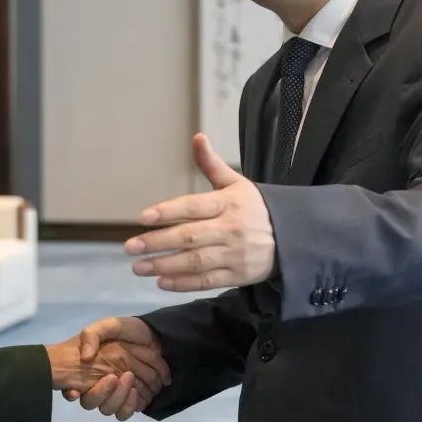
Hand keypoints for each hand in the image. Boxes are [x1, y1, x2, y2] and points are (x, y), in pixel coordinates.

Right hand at [62, 317, 167, 420]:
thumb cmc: (129, 331)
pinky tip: (136, 393)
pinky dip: (130, 405)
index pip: (80, 388)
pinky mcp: (131, 399)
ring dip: (120, 400)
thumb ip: (92, 335)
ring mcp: (116, 393)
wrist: (155, 335)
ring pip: (109, 409)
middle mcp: (101, 384)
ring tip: (132, 385)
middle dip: (109, 394)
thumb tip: (85, 357)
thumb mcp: (108, 325)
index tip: (101, 381)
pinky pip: (124, 412)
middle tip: (123, 376)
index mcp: (91, 369)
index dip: (84, 391)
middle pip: (94, 402)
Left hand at [126, 133, 275, 290]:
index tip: (143, 217)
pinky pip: (207, 281)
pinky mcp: (238, 275)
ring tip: (138, 267)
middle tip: (130, 246)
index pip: (194, 206)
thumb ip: (212, 165)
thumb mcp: (237, 183)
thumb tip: (197, 138)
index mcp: (228, 202)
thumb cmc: (255, 208)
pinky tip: (162, 282)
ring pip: (195, 261)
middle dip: (157, 242)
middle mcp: (231, 228)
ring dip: (164, 265)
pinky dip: (184, 283)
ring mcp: (235, 254)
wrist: (292, 237)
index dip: (168, 211)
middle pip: (189, 236)